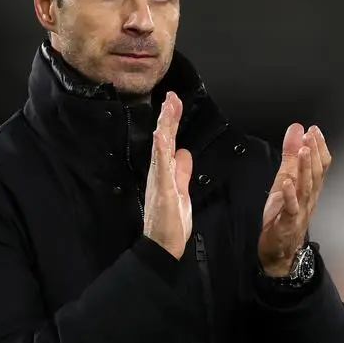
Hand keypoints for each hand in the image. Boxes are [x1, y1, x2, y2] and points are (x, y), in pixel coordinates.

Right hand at [143, 92, 192, 258]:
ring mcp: (159, 181)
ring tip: (167, 109)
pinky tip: (161, 138)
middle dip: (168, 118)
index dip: (172, 121)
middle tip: (171, 96)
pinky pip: (161, 170)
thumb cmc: (170, 222)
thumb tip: (184, 152)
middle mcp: (159, 173)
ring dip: (164, 129)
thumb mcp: (181, 191)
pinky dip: (161, 153)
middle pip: (163, 141)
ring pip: (161, 150)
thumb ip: (182, 172)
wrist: (162, 245)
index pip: (170, 142)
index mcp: (165, 172)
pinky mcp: (162, 192)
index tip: (174, 101)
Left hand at [258, 123, 330, 275]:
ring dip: (305, 168)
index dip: (319, 148)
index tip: (315, 130)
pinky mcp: (287, 223)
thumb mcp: (284, 182)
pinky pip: (291, 208)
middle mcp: (308, 199)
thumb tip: (297, 130)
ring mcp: (299, 211)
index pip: (321, 166)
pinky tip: (287, 183)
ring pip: (306, 188)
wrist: (279, 252)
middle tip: (311, 135)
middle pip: (316, 174)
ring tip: (304, 150)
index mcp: (309, 189)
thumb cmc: (283, 216)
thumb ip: (291, 157)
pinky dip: (290, 195)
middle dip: (314, 153)